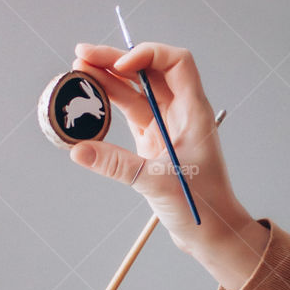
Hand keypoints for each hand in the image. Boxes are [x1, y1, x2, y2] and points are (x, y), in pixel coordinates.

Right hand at [69, 42, 267, 288]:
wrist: (211, 234)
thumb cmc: (201, 208)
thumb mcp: (158, 183)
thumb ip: (117, 165)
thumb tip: (78, 150)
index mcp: (194, 111)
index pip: (176, 63)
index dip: (147, 55)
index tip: (120, 66)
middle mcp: (180, 112)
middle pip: (148, 71)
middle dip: (116, 59)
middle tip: (82, 55)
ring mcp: (165, 126)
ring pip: (135, 91)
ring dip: (108, 79)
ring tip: (78, 71)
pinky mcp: (153, 143)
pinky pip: (129, 113)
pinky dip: (110, 103)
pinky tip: (90, 97)